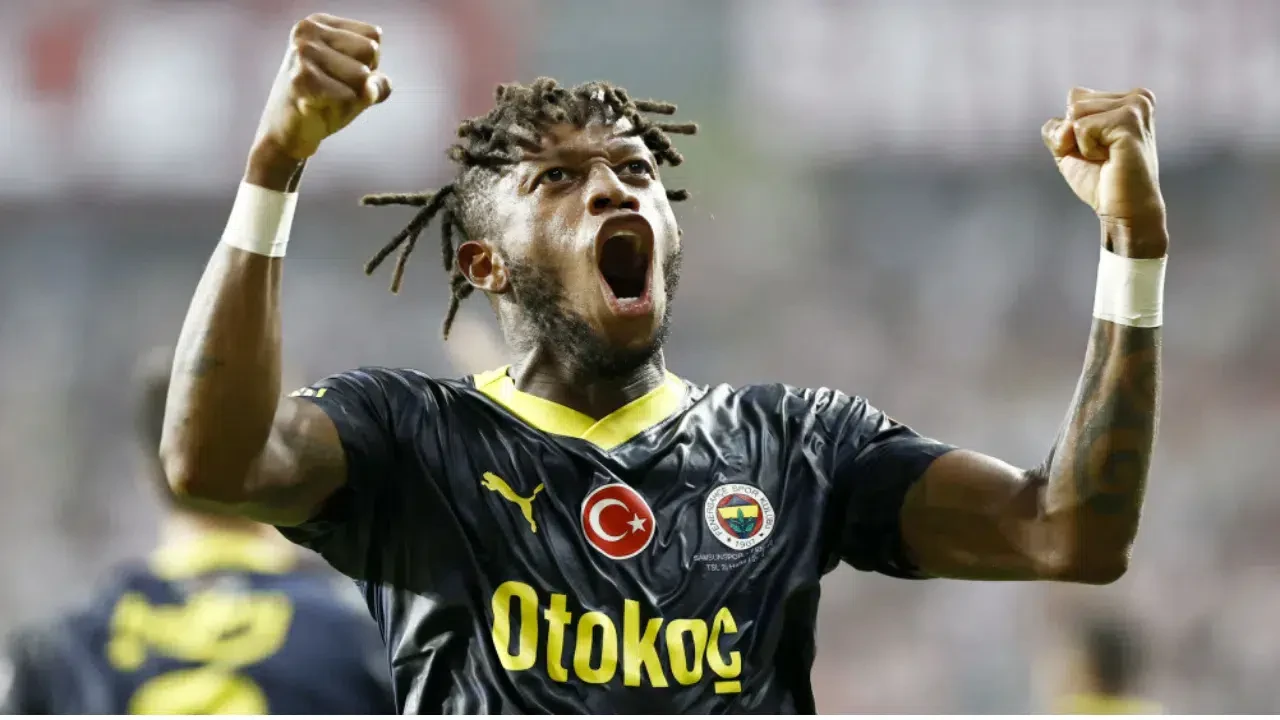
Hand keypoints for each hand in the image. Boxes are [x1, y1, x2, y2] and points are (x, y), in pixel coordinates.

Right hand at [247, 14, 391, 188]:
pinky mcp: (302, 80)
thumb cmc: (324, 104)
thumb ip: (377, 81)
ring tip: (325, 100)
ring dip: (351, 97)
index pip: (373, 36)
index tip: (340, 74)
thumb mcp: (356, 85)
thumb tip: (372, 88)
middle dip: (361, 80)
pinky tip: (317, 109)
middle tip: (332, 90)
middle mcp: (308, 31)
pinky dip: (341, 110)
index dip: (369, 63)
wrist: (286, 134)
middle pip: (371, 51)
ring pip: (362, 76)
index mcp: (319, 23)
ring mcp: (302, 53)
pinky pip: (349, 97)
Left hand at [1042, 88, 1165, 247]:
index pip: (1076, 97)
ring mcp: (1136, 106)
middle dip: (1074, 135)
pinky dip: (1087, 149)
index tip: (1097, 150)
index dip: (1072, 129)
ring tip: (1107, 157)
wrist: (1124, 210)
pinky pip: (1081, 127)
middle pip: (1074, 101)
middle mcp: (1137, 97)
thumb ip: (1057, 127)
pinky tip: (1110, 159)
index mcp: (1127, 99)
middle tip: (1102, 157)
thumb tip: (1066, 123)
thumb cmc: (1100, 180)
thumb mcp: (1069, 148)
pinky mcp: (1129, 121)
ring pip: (1076, 112)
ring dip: (1081, 144)